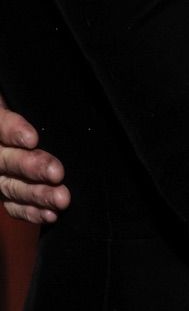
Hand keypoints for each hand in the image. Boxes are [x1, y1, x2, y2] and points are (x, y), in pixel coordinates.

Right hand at [0, 102, 69, 222]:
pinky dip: (31, 211)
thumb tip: (44, 96)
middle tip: (57, 172)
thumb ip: (20, 107)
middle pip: (5, 159)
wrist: (16, 126)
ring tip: (62, 199)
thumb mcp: (18, 95)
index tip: (32, 138)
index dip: (12, 130)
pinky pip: (13, 204)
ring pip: (11, 185)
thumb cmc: (22, 101)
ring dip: (37, 195)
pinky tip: (50, 215)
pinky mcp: (5, 188)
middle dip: (31, 167)